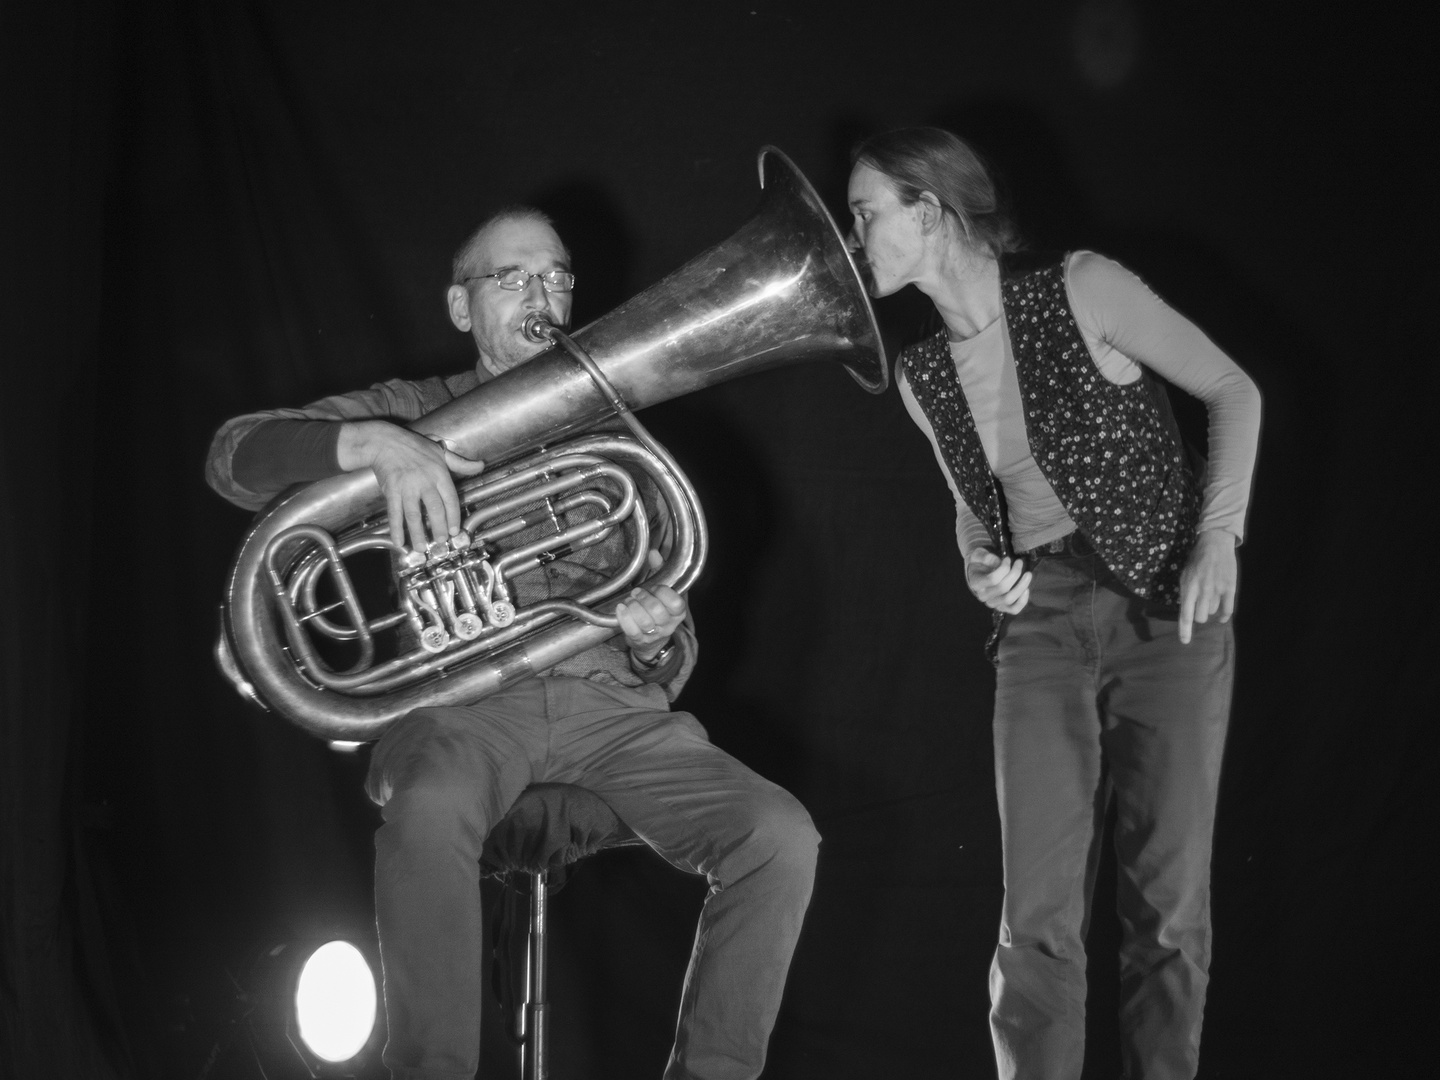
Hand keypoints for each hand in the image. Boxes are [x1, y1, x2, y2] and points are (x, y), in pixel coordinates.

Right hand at [336, 420, 485, 551]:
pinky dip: (396, 529)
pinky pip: (394, 513)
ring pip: (414, 515)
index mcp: (439, 474)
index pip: (451, 499)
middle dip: (438, 528)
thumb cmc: (413, 446)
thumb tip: (480, 465)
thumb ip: (460, 463)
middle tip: (440, 542)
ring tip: (421, 548)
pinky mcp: (392, 491)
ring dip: (418, 533)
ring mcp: (407, 487)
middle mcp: (425, 482)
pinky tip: (399, 542)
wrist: (385, 441)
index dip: (453, 517)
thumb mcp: (440, 452)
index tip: (454, 530)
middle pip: (435, 509)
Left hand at [615, 553, 686, 658]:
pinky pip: (632, 630)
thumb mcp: (663, 590)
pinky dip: (624, 618)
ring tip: (629, 601)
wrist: (653, 639)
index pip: (675, 602)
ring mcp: (654, 634)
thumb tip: (654, 553)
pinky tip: (621, 608)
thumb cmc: (659, 610)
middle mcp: (668, 624)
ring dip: (633, 607)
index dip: (662, 592)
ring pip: (644, 621)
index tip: (654, 587)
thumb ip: (660, 570)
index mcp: (678, 611)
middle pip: (657, 611)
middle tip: (637, 592)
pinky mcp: (640, 640)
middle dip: (643, 598)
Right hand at [965, 548, 1031, 614]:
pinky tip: (1027, 589)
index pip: (993, 579)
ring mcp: (992, 603)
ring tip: (1028, 574)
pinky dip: (1022, 601)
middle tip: (1019, 562)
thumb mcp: (978, 555)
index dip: (1004, 568)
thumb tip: (997, 561)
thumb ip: (984, 556)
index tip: (1008, 559)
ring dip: (1021, 586)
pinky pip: (1014, 609)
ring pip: (1009, 599)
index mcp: (976, 583)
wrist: (978, 574)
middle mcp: (983, 596)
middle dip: (1015, 573)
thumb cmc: (980, 563)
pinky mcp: (1002, 607)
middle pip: (1003, 588)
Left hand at [1178, 529, 1237, 643]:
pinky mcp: (1230, 589)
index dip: (1184, 630)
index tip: (1184, 642)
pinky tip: (1221, 615)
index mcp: (1187, 588)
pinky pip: (1227, 610)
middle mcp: (1202, 591)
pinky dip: (1224, 615)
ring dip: (1210, 609)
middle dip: (1199, 615)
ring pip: (1212, 613)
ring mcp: (1217, 590)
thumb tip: (1186, 612)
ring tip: (1210, 596)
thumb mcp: (1184, 576)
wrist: (1214, 544)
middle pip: (1200, 618)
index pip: (1185, 615)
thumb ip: (1185, 594)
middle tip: (1200, 605)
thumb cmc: (1196, 561)